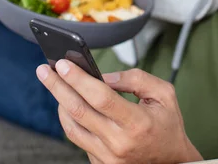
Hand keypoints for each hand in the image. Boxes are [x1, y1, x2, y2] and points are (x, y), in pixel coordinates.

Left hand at [36, 61, 202, 163]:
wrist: (171, 161)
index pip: (100, 97)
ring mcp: (107, 157)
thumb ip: (136, 80)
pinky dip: (71, 120)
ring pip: (72, 127)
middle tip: (45, 70)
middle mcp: (119, 143)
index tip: (64, 64)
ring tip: (57, 85)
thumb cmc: (168, 125)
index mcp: (137, 123)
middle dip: (57, 86)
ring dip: (60, 103)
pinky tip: (71, 105)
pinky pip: (78, 139)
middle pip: (78, 110)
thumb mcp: (163, 94)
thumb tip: (105, 77)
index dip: (79, 79)